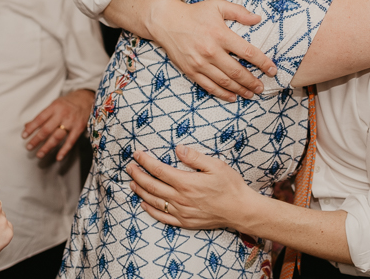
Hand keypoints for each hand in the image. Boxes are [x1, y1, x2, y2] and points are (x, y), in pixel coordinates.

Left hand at [22, 89, 93, 160]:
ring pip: (57, 137)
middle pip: (47, 129)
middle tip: (29, 147)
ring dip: (47, 147)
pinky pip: (71, 141)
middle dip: (37, 140)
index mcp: (54, 107)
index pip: (39, 119)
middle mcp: (62, 114)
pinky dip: (65, 150)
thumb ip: (41, 116)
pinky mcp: (79, 128)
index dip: (31, 128)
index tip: (23, 136)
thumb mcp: (54, 105)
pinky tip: (58, 157)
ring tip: (39, 154)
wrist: (86, 99)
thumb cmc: (67, 103)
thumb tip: (26, 125)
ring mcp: (71, 122)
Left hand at [126, 145, 254, 231]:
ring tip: (132, 183)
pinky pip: (162, 217)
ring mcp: (181, 212)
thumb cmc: (231, 186)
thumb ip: (195, 157)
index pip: (159, 170)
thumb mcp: (216, 165)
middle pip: (152, 186)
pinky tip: (144, 204)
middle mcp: (180, 198)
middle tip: (129, 167)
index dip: (146, 161)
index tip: (137, 154)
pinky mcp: (185, 222)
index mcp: (186, 182)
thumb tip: (178, 148)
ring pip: (154, 201)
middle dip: (138, 175)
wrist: (240, 210)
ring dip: (141, 191)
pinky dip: (150, 210)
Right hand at [148, 0, 276, 101]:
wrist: (166, 22)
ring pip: (225, 81)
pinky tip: (232, 97)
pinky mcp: (191, 71)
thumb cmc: (194, 13)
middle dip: (252, 81)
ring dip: (240, 90)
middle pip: (237, 71)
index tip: (272, 70)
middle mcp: (211, 51)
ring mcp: (200, 63)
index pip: (247, 52)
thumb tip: (258, 19)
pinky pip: (209, 86)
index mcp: (220, 34)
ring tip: (251, 94)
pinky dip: (222, 94)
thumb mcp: (217, 6)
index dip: (262, 62)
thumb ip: (239, 12)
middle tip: (262, 87)